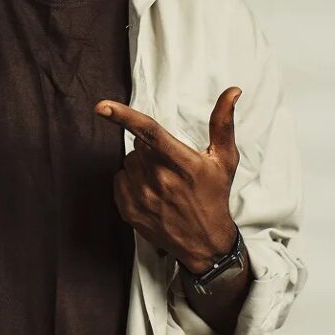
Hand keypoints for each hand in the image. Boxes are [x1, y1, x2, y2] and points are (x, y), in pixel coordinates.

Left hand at [94, 87, 242, 273]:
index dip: (123, 116)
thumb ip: (223, 123)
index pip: (149, 132)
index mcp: (182, 163)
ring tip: (163, 182)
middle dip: (150, 148)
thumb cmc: (214, 196)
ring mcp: (141, 196)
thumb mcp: (224, 160)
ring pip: (129, 162)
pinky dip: (131, 181)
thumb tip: (232, 91)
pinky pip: (119, 180)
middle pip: (139, 145)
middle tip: (170, 164)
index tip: (101, 106)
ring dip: (141, 165)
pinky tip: (150, 193)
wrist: (204, 243)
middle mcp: (159, 179)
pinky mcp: (128, 209)